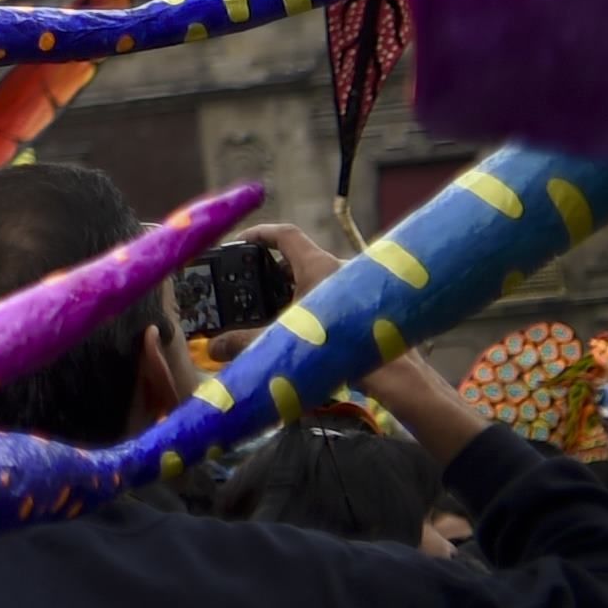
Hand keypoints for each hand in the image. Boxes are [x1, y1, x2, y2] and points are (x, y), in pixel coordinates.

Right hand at [239, 218, 474, 459]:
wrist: (395, 374)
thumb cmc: (339, 344)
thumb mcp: (283, 341)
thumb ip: (245, 344)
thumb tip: (212, 348)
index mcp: (318, 265)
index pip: (285, 234)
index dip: (260, 233)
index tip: (241, 241)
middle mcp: (339, 270)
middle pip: (300, 259)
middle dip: (275, 271)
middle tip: (252, 287)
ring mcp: (357, 290)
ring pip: (319, 281)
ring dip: (296, 292)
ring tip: (273, 314)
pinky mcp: (368, 311)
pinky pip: (335, 300)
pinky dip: (315, 308)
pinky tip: (303, 334)